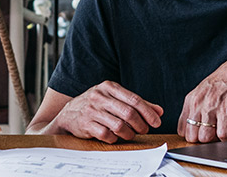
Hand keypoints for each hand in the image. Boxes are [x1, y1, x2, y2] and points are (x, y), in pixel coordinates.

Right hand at [47, 81, 162, 142]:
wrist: (68, 114)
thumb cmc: (95, 105)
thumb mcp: (114, 98)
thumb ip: (136, 103)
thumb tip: (158, 111)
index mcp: (108, 87)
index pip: (134, 99)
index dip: (148, 112)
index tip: (156, 122)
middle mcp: (99, 97)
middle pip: (128, 113)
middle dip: (141, 124)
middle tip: (144, 130)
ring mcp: (91, 111)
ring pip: (119, 125)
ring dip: (129, 133)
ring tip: (130, 134)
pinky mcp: (86, 124)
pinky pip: (107, 135)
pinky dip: (114, 138)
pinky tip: (115, 137)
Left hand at [179, 50, 226, 142]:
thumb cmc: (225, 81)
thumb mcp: (203, 92)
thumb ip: (196, 107)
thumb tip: (192, 127)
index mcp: (190, 100)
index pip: (181, 129)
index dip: (192, 136)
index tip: (201, 135)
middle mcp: (198, 104)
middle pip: (191, 136)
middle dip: (202, 141)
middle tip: (212, 137)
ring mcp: (211, 107)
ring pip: (205, 137)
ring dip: (215, 140)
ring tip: (221, 135)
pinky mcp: (226, 110)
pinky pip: (222, 134)